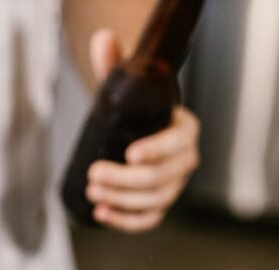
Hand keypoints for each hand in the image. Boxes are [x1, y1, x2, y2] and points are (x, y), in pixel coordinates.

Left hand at [84, 29, 200, 232]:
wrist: (137, 131)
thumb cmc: (134, 110)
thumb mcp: (126, 87)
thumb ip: (115, 65)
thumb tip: (103, 39)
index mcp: (185, 129)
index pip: (176, 144)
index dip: (156, 150)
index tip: (130, 153)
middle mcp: (185, 160)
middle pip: (161, 177)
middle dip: (126, 179)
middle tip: (94, 173)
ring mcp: (174, 186)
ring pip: (153, 200)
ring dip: (122, 200)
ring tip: (92, 191)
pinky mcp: (159, 204)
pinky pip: (149, 219)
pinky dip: (126, 221)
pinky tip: (102, 214)